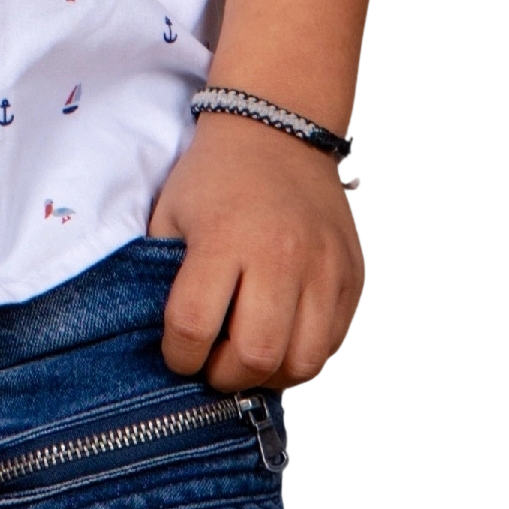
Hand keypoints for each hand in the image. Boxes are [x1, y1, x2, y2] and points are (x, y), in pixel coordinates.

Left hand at [147, 111, 366, 391]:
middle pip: (255, 354)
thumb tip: (156, 335)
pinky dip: (304, 357)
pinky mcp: (351, 275)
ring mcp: (324, 267)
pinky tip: (281, 341)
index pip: (193, 326)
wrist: (278, 132)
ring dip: (270, 375)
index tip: (177, 354)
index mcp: (224, 238)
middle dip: (226, 376)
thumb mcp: (170, 212)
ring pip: (302, 361)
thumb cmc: (215, 177)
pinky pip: (333, 343)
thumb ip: (160, 271)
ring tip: (250, 358)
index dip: (178, 356)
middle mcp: (280, 255)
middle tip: (214, 366)